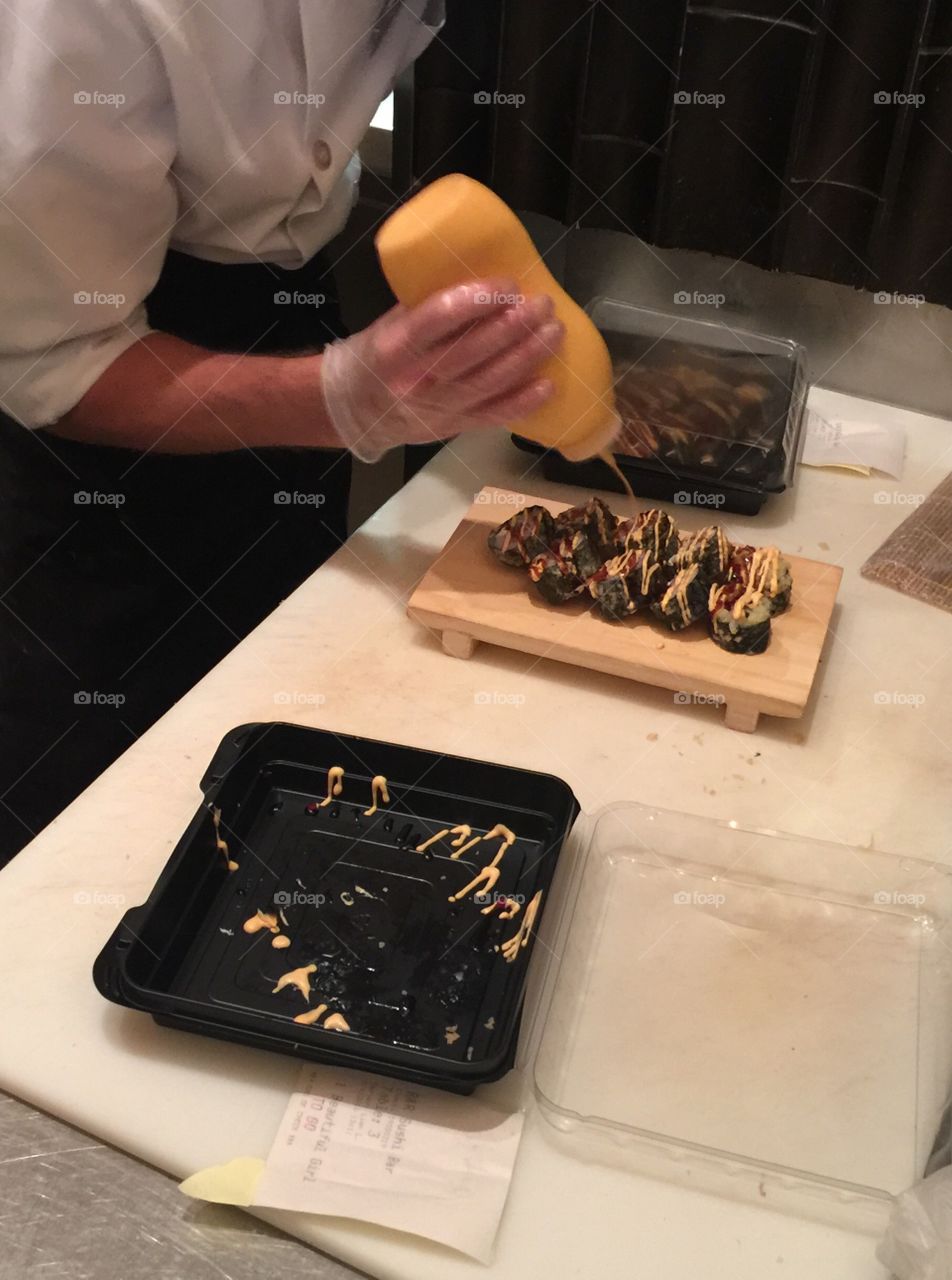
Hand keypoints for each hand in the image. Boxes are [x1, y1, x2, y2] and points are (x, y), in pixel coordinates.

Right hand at [320, 278, 563, 460]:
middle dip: (513, 326)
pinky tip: (547, 384)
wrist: (356, 411)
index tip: (507, 284)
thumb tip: (481, 277)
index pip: (439, 317)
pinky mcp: (453, 427)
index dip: (478, 300)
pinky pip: (493, 416)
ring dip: (526, 356)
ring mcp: (437, 408)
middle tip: (542, 304)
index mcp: (396, 346)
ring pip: (489, 382)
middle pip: (472, 351)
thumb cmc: (378, 357)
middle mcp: (417, 380)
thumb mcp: (390, 324)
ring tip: (553, 332)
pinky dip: (523, 402)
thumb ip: (428, 306)